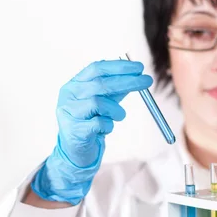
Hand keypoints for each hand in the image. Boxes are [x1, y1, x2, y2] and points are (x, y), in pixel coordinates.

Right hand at [31, 59, 152, 204]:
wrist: (76, 150)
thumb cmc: (91, 120)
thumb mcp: (104, 101)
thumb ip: (116, 88)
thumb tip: (137, 74)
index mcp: (75, 84)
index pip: (96, 68)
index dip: (119, 66)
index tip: (139, 67)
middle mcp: (69, 95)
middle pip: (100, 84)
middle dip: (127, 81)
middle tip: (147, 81)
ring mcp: (69, 113)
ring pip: (98, 103)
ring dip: (116, 110)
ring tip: (119, 116)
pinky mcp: (74, 130)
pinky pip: (98, 123)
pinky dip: (108, 125)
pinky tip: (105, 128)